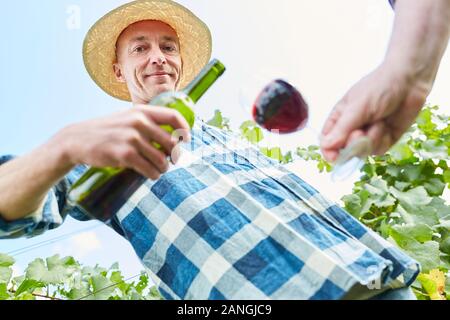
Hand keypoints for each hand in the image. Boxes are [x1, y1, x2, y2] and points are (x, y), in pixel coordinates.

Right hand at [56, 105, 190, 179]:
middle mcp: (139, 122)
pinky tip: (150, 175)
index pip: (174, 117)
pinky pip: (149, 169)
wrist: (77, 139)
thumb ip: (147, 122)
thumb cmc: (107, 131)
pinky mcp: (125, 154)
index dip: (184, 130)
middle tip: (170, 162)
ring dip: (163, 169)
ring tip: (158, 170)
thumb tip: (172, 136)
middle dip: (174, 156)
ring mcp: (132, 138)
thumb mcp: (127, 118)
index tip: (186, 141)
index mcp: (141, 111)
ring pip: (162, 160)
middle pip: (171, 143)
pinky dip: (153, 175)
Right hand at [320, 61, 429, 162]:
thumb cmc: (379, 87)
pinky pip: (378, 150)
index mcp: (339, 118)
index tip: (334, 157)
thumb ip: (341, 129)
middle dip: (353, 144)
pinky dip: (382, 139)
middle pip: (344, 150)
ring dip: (371, 138)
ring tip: (379, 121)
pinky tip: (386, 125)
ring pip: (362, 152)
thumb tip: (325, 146)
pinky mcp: (384, 140)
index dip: (328, 151)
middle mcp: (351, 129)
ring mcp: (368, 136)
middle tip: (360, 132)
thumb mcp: (357, 107)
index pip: (327, 141)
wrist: (410, 81)